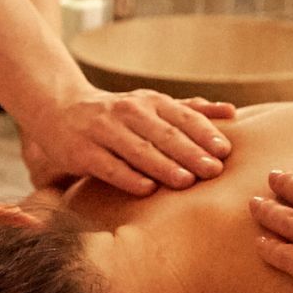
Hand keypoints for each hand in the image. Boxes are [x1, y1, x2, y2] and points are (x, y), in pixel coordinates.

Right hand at [23, 89, 236, 194]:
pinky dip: (128, 177)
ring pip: (138, 150)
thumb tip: (232, 112)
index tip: (224, 152)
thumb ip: (190, 111)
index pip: (182, 117)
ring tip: (186, 181)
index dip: (204, 133)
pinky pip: (108, 166)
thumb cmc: (118, 115)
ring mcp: (103, 131)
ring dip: (163, 165)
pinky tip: (147, 190)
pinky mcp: (82, 152)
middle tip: (213, 170)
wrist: (60, 109)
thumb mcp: (152, 106)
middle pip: (164, 134)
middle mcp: (128, 113)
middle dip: (190, 152)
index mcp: (150, 102)